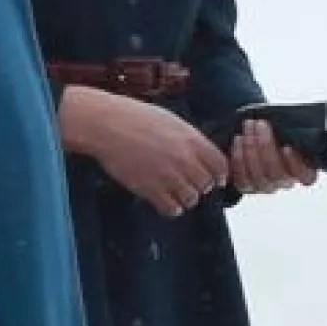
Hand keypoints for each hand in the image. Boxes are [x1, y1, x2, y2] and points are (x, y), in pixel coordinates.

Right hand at [59, 86, 228, 218]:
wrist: (106, 125)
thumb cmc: (133, 117)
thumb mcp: (170, 120)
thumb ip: (188, 138)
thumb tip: (199, 153)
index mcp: (191, 139)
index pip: (220, 165)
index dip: (219, 175)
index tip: (216, 179)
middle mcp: (184, 159)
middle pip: (206, 184)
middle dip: (200, 186)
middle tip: (189, 184)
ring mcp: (168, 176)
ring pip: (191, 199)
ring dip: (185, 198)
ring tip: (174, 192)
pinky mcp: (150, 189)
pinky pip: (171, 208)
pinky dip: (171, 207)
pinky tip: (164, 200)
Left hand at [228, 117, 317, 195]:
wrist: (259, 142)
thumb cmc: (280, 136)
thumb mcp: (291, 132)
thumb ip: (293, 132)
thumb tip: (288, 124)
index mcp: (303, 172)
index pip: (306, 176)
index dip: (295, 164)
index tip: (286, 147)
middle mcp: (284, 182)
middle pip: (276, 173)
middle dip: (266, 146)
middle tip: (260, 125)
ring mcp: (265, 186)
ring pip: (257, 174)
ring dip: (250, 148)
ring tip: (248, 128)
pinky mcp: (247, 186)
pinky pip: (241, 177)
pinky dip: (238, 158)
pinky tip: (239, 140)